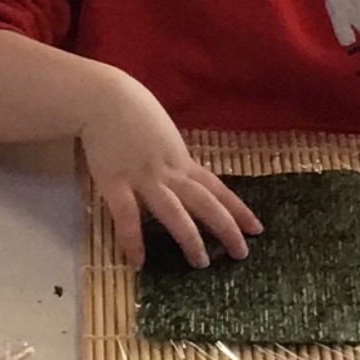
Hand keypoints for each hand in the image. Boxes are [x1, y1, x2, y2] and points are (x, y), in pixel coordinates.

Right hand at [80, 69, 261, 269]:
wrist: (102, 97)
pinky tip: (138, 262)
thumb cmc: (131, 109)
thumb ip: (171, 156)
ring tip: (201, 262)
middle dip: (226, 228)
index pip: (217, 188)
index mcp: (181, 159)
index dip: (238, 209)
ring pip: (174, 212)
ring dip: (190, 238)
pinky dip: (133, 240)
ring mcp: (144, 177)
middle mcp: (170, 171)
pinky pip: (127, 216)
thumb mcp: (162, 132)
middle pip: (205, 203)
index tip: (256, 229)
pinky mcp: (115, 182)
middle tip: (242, 253)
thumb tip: (180, 172)